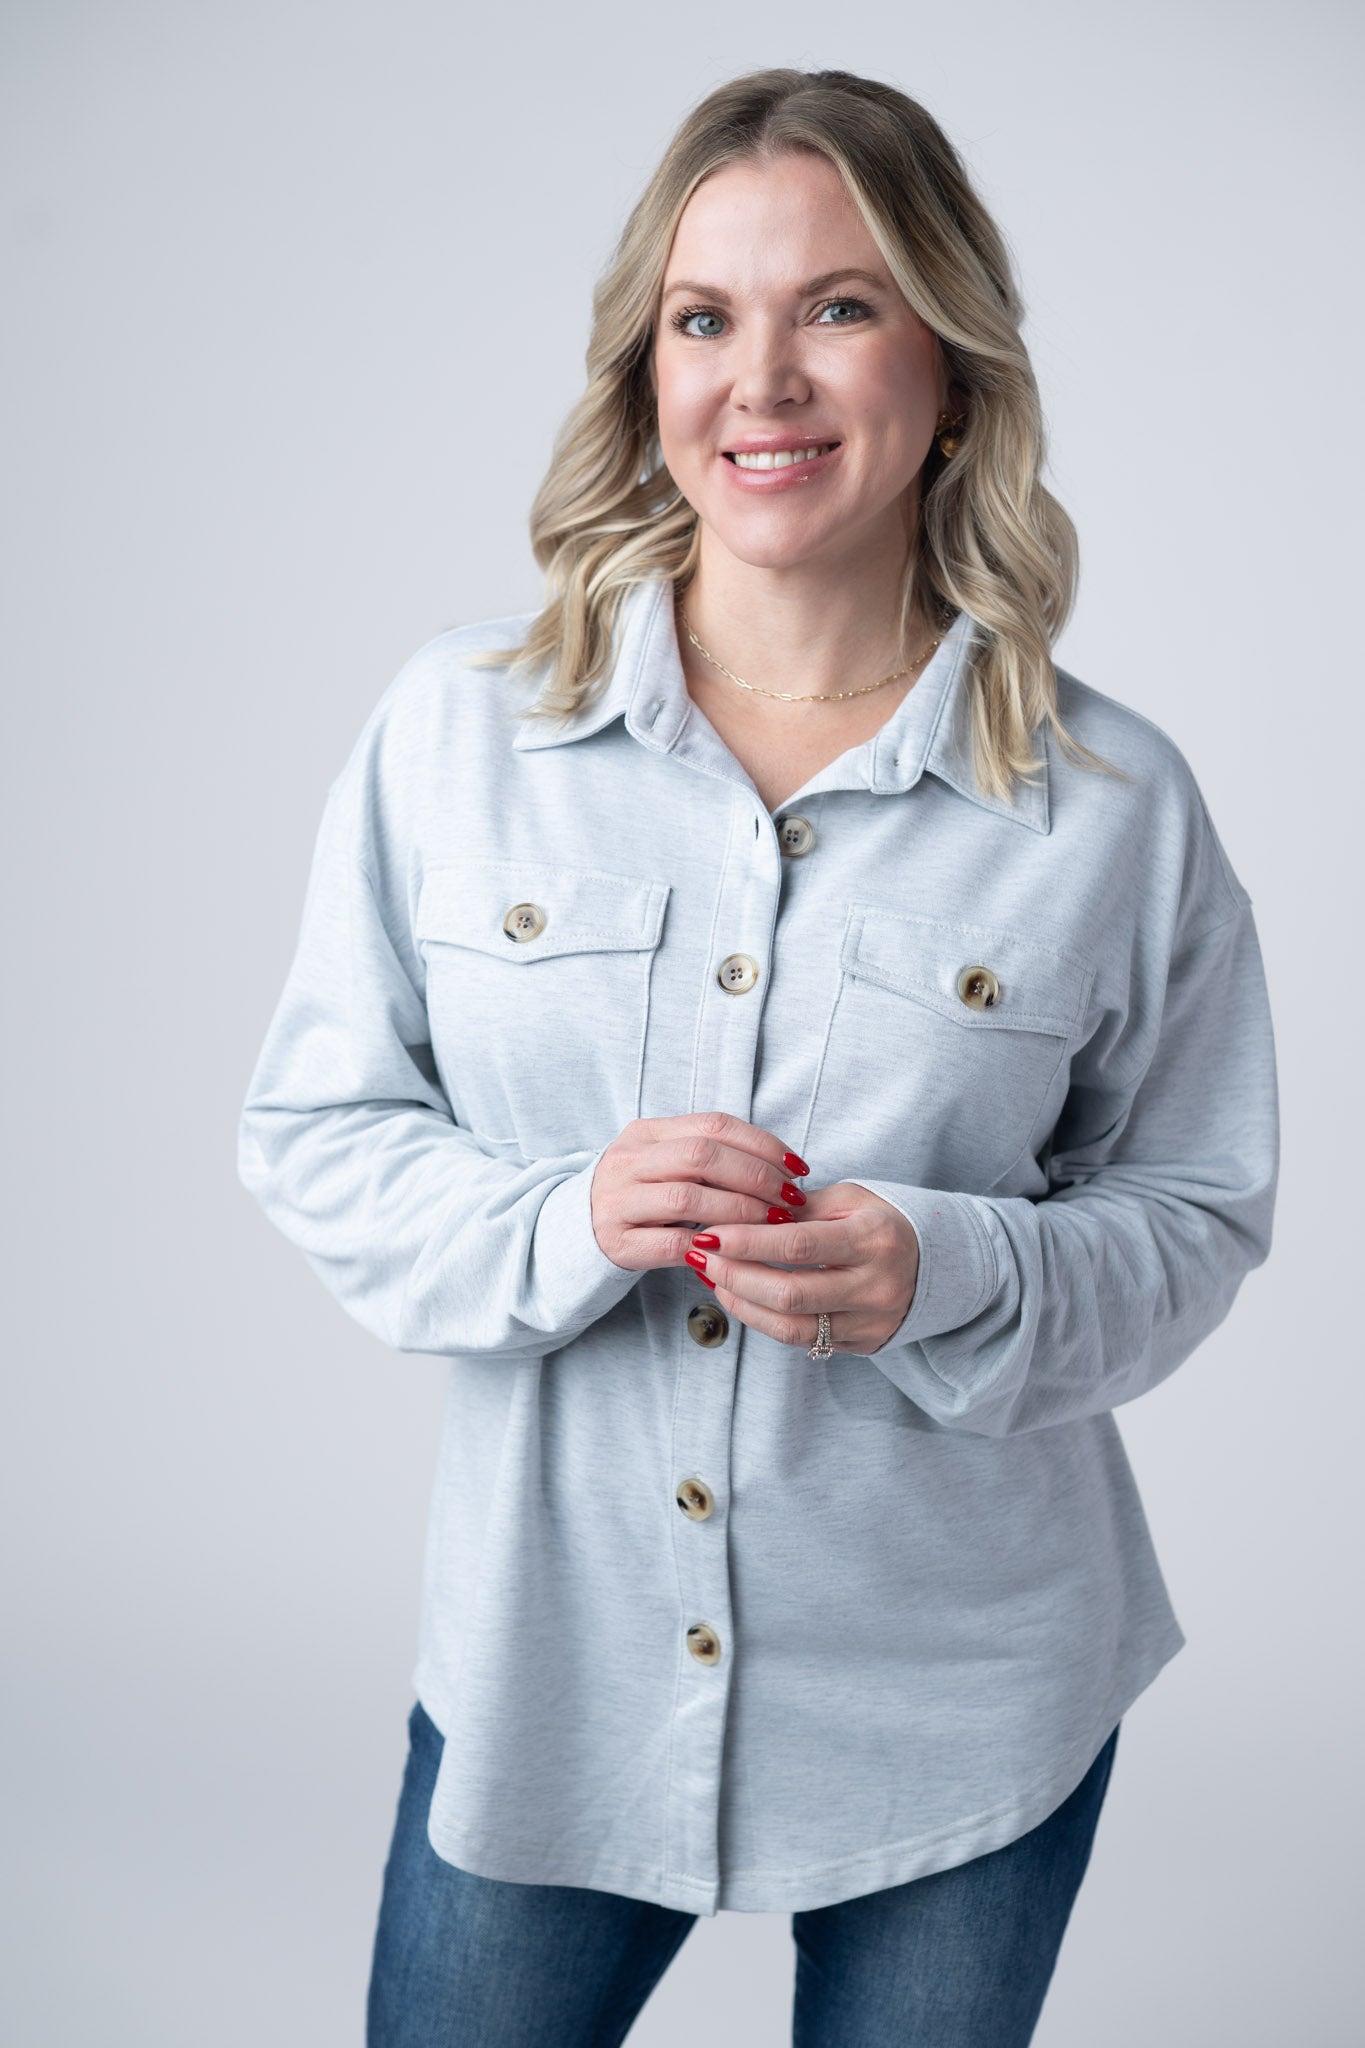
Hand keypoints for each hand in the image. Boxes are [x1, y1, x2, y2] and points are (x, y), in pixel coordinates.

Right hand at [589, 1111, 811, 1272]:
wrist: (575, 1233)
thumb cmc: (641, 1198)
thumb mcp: (664, 1164)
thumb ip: (709, 1157)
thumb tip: (781, 1166)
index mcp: (647, 1133)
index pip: (713, 1125)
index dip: (762, 1144)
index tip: (797, 1167)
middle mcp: (629, 1160)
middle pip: (702, 1155)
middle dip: (756, 1176)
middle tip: (790, 1199)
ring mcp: (618, 1200)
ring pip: (687, 1196)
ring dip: (740, 1210)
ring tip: (772, 1225)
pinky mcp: (616, 1241)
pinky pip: (671, 1242)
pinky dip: (709, 1246)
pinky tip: (736, 1252)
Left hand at [683, 1181, 919, 1356]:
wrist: (934, 1264)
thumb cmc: (881, 1222)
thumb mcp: (850, 1200)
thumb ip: (799, 1210)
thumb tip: (742, 1214)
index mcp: (874, 1239)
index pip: (798, 1246)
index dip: (748, 1242)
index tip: (710, 1233)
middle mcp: (876, 1286)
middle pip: (790, 1294)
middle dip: (736, 1276)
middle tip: (701, 1256)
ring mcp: (870, 1322)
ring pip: (792, 1327)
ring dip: (742, 1304)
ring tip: (713, 1278)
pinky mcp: (862, 1345)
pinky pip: (802, 1340)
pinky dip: (764, 1320)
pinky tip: (740, 1297)